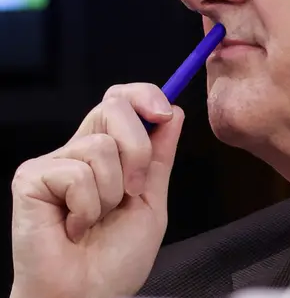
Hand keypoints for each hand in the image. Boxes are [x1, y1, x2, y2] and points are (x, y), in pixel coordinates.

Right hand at [10, 83, 184, 297]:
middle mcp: (80, 150)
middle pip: (113, 106)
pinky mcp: (31, 179)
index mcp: (109, 152)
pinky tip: (76, 226)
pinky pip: (77, 173)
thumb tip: (175, 113)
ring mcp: (54, 163)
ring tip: (97, 218)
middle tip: (132, 191)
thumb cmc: (115, 259)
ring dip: (112, 192)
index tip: (164, 113)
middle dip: (137, 149)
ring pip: (100, 145)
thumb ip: (160, 157)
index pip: (122, 100)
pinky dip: (88, 206)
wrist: (88, 296)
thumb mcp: (152, 200)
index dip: (144, 95)